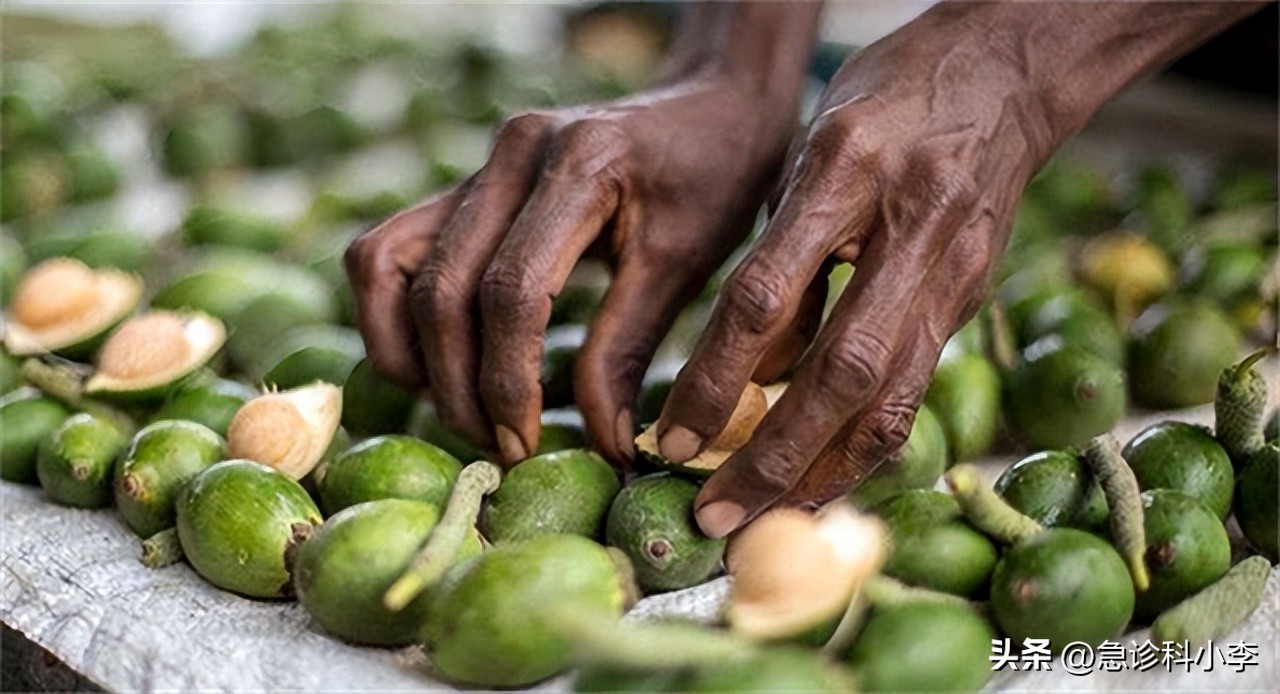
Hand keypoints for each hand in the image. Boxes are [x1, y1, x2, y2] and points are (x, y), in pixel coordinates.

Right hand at [345, 72, 800, 464]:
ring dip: (408, 353)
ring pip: (386, 265)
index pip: (512, 290)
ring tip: (461, 412)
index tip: (525, 443)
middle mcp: (509, 153)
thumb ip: (630, 351)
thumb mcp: (687, 264)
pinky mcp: (463, 185)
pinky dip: (396, 315)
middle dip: (459, 386)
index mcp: (577, 163)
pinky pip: (389, 250)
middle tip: (499, 447)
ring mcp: (476, 163)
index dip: (509, 380)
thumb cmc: (713, 180)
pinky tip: (438, 365)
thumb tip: (605, 449)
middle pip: (440, 289)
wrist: (708, 104)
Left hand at [655, 0, 1264, 537]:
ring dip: (827, 473)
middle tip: (715, 516)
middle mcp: (909, 227)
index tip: (669, 440)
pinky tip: (826, 480)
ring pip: (894, 398)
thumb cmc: (888, 101)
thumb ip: (784, 257)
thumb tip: (754, 374)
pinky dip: (867, 446)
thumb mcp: (812, 151)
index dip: (713, 380)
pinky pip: (917, 389)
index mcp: (846, 170)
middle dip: (774, 458)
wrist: (1005, 70)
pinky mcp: (972, 298)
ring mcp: (954, 270)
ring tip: (768, 522)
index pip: (765, 297)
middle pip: (841, 372)